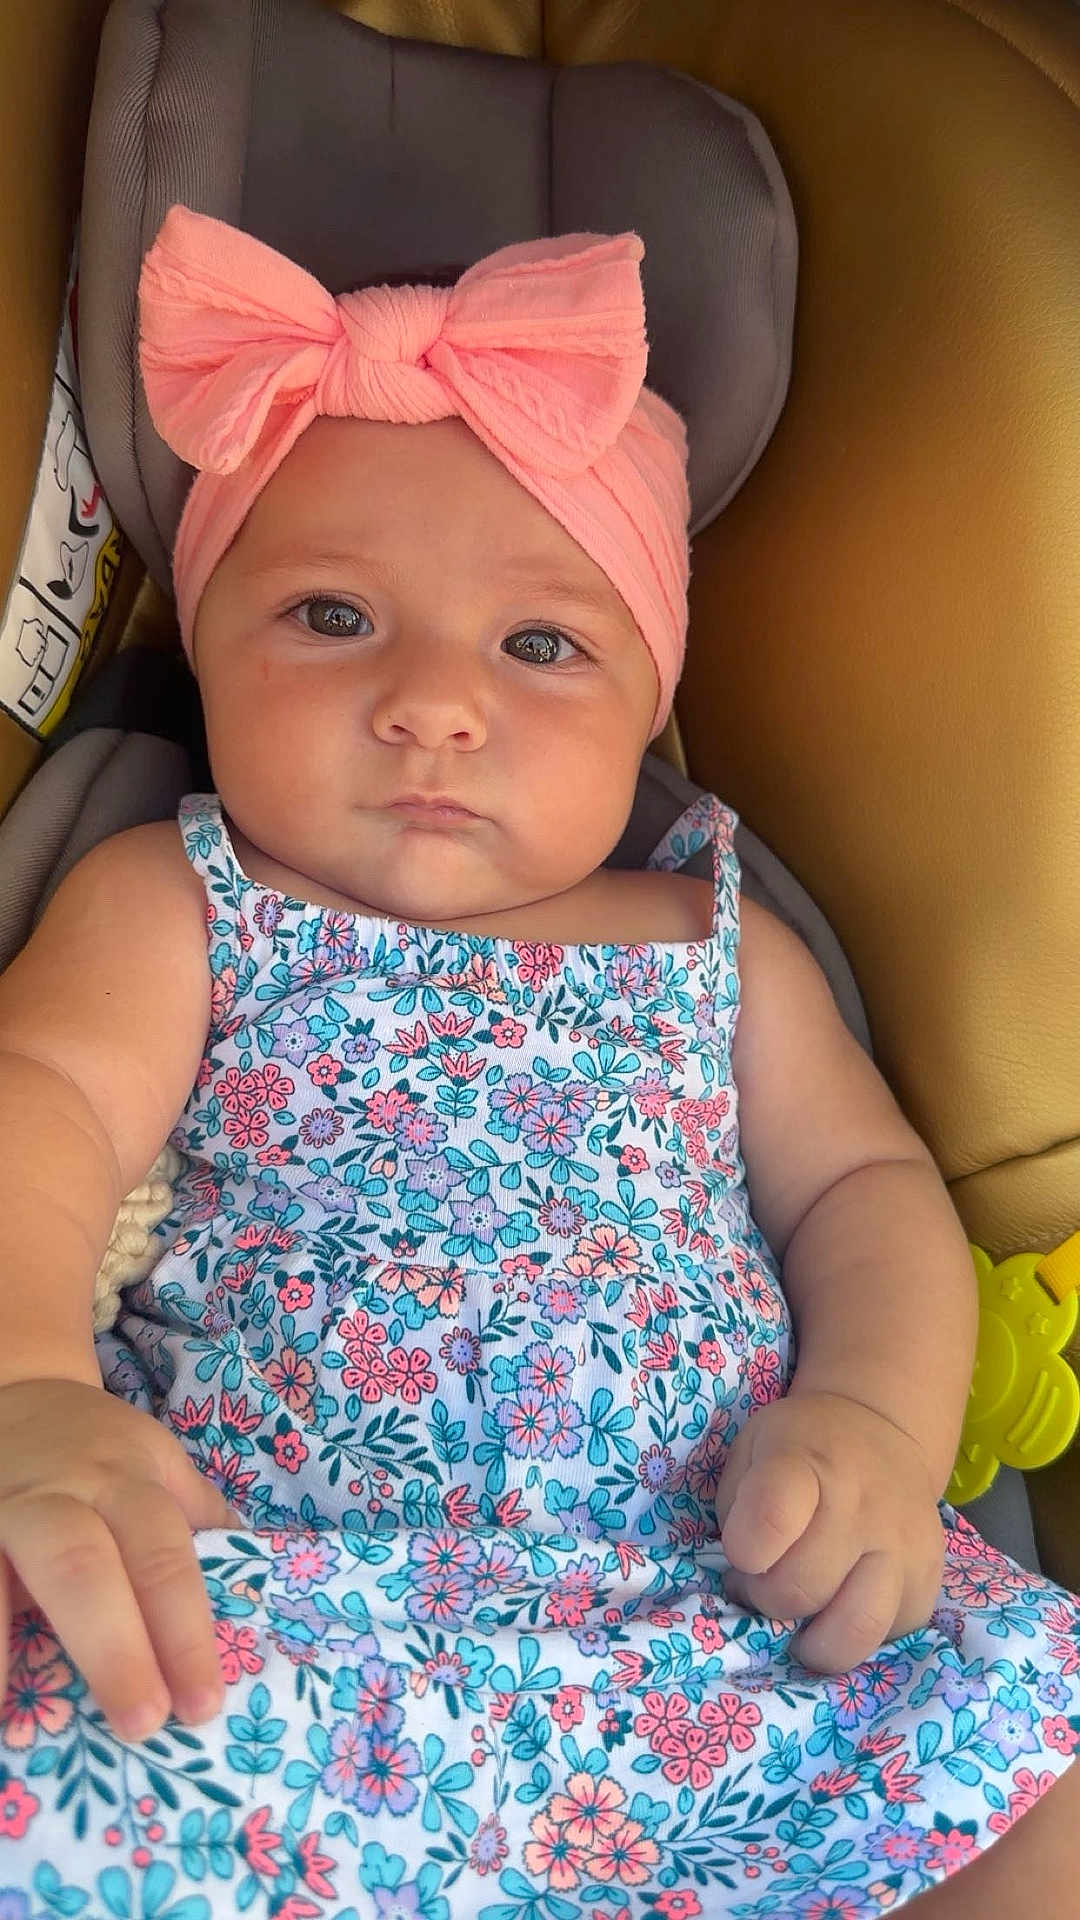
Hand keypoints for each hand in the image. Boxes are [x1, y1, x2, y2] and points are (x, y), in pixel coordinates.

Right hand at [0, 1379, 234, 1740]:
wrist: (16, 1398)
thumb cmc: (98, 1451)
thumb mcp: (155, 1464)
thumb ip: (198, 1519)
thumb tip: (257, 1588)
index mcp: (126, 1483)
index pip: (162, 1557)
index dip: (184, 1630)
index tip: (201, 1704)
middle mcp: (59, 1495)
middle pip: (85, 1568)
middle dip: (114, 1648)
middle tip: (140, 1724)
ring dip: (3, 1646)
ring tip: (9, 1726)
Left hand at [715, 1389, 944, 1671]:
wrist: (882, 1431)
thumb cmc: (802, 1447)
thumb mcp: (752, 1450)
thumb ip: (737, 1511)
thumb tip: (744, 1580)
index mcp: (806, 1464)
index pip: (770, 1520)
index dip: (742, 1551)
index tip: (740, 1553)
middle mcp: (862, 1506)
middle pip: (801, 1590)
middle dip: (766, 1599)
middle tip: (763, 1584)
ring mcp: (903, 1546)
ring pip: (856, 1631)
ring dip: (815, 1642)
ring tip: (803, 1621)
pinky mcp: (929, 1580)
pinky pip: (891, 1637)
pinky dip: (859, 1639)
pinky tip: (843, 1610)